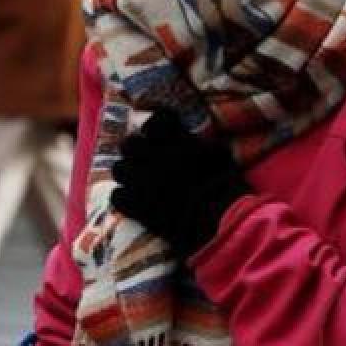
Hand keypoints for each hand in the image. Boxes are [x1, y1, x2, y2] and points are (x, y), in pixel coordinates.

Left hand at [110, 109, 250, 257]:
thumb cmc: (227, 191)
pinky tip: (135, 206)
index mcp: (177, 140)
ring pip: (119, 169)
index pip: (156, 119)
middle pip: (129, 143)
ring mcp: (141, 180)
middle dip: (134, 153)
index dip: (155, 127)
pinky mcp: (134, 205)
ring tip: (138, 185)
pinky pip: (117, 196)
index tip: (157, 137)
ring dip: (127, 176)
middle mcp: (154, 155)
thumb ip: (201, 146)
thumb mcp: (222, 158)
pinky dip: (125, 201)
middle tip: (143, 164)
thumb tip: (194, 142)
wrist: (219, 226)